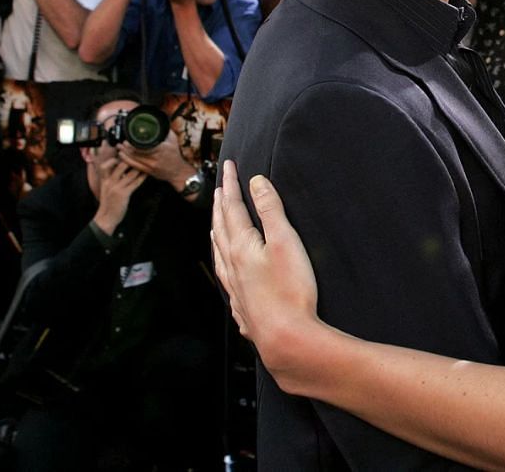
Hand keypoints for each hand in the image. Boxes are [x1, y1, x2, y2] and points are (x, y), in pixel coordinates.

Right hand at [93, 154, 145, 234]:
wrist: (106, 217)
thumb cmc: (108, 202)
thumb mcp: (106, 188)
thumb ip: (112, 178)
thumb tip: (122, 169)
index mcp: (104, 180)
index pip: (106, 165)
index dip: (114, 159)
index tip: (123, 155)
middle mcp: (109, 182)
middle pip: (120, 166)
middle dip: (131, 160)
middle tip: (139, 156)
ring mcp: (116, 188)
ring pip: (130, 173)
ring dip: (139, 168)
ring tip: (146, 163)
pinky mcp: (124, 194)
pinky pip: (135, 183)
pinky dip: (142, 178)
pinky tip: (146, 174)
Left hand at [118, 128, 193, 191]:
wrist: (178, 171)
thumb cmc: (175, 154)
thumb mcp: (173, 140)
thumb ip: (165, 132)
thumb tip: (158, 123)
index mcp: (161, 149)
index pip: (143, 146)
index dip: (133, 143)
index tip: (128, 139)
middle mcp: (156, 158)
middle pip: (136, 153)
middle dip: (126, 148)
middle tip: (121, 143)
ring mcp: (151, 165)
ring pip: (134, 159)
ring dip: (125, 154)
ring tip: (119, 149)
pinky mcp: (148, 171)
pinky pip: (135, 166)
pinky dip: (127, 161)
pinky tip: (122, 157)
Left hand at [212, 160, 319, 369]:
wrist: (286, 338)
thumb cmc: (290, 290)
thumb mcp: (285, 241)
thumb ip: (270, 210)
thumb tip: (256, 182)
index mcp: (241, 246)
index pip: (232, 208)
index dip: (230, 185)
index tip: (229, 166)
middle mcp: (232, 265)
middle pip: (221, 228)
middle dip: (220, 205)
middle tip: (219, 187)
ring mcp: (235, 287)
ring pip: (219, 253)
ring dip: (217, 231)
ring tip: (215, 222)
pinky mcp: (242, 306)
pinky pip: (224, 276)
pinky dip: (221, 262)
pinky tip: (226, 269)